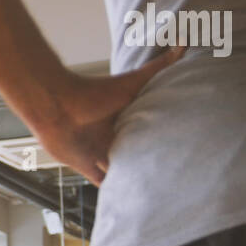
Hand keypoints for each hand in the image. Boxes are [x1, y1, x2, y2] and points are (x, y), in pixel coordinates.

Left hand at [32, 45, 185, 186]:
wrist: (56, 106)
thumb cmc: (92, 93)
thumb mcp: (133, 82)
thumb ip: (158, 66)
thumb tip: (184, 42)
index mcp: (128, 121)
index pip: (152, 134)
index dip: (166, 142)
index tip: (188, 150)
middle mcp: (116, 137)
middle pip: (138, 155)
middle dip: (153, 164)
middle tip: (179, 176)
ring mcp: (101, 153)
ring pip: (121, 171)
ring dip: (134, 179)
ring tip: (160, 193)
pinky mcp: (86, 166)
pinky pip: (101, 183)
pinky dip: (113, 192)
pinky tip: (130, 202)